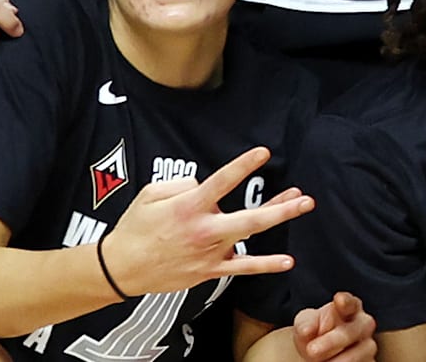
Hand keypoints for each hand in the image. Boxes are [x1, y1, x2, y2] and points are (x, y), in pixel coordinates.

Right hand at [103, 147, 311, 296]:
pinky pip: (242, 269)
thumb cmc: (135, 228)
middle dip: (280, 207)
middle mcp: (204, 230)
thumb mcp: (149, 194)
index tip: (263, 153)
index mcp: (188, 207)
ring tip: (302, 206)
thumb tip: (204, 184)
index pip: (222, 182)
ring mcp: (209, 252)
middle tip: (304, 196)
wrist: (121, 269)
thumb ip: (181, 184)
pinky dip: (266, 265)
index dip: (243, 166)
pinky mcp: (209, 271)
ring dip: (278, 219)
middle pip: (250, 218)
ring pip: (250, 236)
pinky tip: (287, 261)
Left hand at [292, 292, 376, 361]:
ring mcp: (368, 345)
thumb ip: (306, 323)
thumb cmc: (315, 334)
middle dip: (332, 341)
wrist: (318, 355)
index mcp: (350, 308)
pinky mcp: (369, 361)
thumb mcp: (305, 325)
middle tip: (312, 350)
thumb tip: (306, 330)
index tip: (339, 300)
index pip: (350, 303)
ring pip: (363, 351)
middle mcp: (363, 324)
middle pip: (354, 330)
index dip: (346, 302)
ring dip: (339, 360)